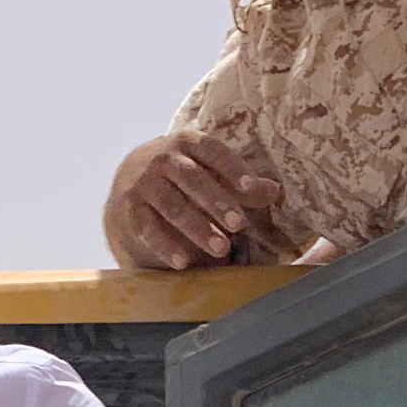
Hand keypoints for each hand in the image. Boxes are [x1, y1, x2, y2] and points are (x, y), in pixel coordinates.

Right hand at [106, 132, 285, 270]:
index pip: (213, 151)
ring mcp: (145, 184)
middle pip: (192, 179)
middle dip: (217, 202)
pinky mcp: (131, 209)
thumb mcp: (212, 173)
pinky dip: (165, 246)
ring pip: (172, 206)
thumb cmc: (184, 177)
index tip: (251, 187)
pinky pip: (148, 229)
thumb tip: (275, 191)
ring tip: (221, 249)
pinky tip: (183, 262)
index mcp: (188, 143)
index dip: (232, 168)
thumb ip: (243, 185)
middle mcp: (164, 159)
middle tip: (240, 225)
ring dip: (197, 228)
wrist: (131, 182)